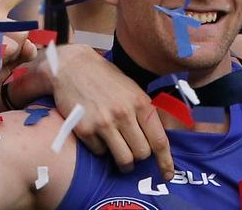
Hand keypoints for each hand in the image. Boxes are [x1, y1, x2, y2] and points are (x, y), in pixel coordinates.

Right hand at [49, 44, 173, 180]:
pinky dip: (102, 150)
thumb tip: (156, 139)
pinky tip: (100, 138)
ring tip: (122, 160)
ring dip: (124, 163)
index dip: (165, 161)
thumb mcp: (134, 90)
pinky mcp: (84, 129)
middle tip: (135, 154)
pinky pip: (100, 153)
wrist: (73, 67)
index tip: (167, 174)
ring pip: (123, 159)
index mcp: (141, 103)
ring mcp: (104, 122)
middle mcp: (124, 114)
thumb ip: (145, 112)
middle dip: (140, 157)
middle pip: (142, 153)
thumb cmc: (106, 79)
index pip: (159, 140)